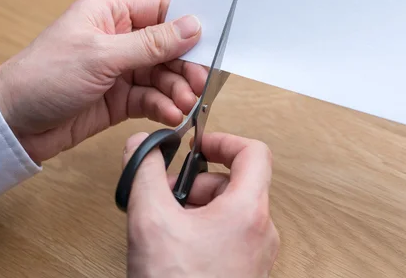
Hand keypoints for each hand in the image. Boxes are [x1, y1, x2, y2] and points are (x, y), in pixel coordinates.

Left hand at [0, 0, 206, 163]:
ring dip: (178, 90)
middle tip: (199, 83)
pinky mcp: (121, 99)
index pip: (161, 11)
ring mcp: (122, 71)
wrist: (14, 125)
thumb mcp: (102, 55)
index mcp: (111, 14)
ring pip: (164, 76)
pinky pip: (153, 99)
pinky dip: (165, 107)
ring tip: (185, 105)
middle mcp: (119, 40)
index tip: (208, 44)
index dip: (186, 26)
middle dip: (186, 66)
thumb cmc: (44, 76)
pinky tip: (172, 115)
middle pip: (169, 48)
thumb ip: (151, 43)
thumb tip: (192, 26)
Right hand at [123, 131, 279, 277]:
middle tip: (167, 194)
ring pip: (230, 209)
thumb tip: (143, 146)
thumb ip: (146, 174)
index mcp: (248, 211)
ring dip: (198, 206)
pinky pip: (230, 233)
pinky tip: (178, 245)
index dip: (224, 140)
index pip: (253, 153)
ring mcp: (256, 252)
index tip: (198, 144)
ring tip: (168, 224)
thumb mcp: (151, 222)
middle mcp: (261, 230)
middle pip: (236, 182)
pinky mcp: (247, 269)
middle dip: (197, 182)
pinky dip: (205, 228)